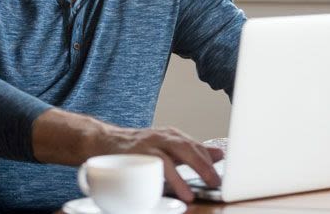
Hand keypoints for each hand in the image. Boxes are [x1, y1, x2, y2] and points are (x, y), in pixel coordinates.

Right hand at [31, 109, 222, 201]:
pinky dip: (166, 179)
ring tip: (192, 193)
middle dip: (203, 166)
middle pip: (187, 148)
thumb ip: (193, 152)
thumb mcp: (168, 148)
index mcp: (173, 136)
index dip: (211, 159)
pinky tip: (174, 191)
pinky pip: (153, 166)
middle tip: (215, 183)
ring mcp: (149, 144)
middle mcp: (163, 136)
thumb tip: (220, 154)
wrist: (103, 141)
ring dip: (183, 175)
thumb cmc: (139, 148)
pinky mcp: (135, 154)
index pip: (197, 146)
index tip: (226, 174)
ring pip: (171, 156)